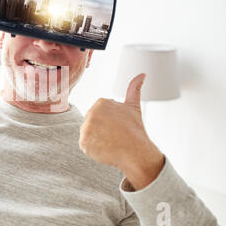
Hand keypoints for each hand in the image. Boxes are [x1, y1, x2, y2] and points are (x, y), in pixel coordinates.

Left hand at [79, 73, 164, 189]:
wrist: (135, 151)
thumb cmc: (135, 130)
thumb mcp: (133, 106)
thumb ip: (134, 88)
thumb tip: (142, 74)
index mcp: (101, 102)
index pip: (99, 113)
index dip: (109, 122)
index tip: (117, 126)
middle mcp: (91, 113)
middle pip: (92, 123)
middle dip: (102, 129)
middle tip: (114, 135)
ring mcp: (86, 128)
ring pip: (89, 134)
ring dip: (97, 139)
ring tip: (110, 142)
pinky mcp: (83, 142)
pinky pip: (86, 145)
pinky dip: (94, 149)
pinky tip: (105, 148)